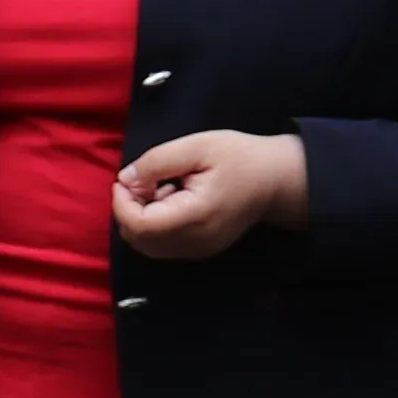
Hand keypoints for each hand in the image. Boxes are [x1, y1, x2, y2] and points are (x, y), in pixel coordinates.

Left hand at [115, 128, 309, 258]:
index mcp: (196, 216)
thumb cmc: (241, 158)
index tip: (124, 179)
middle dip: (129, 210)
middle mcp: (196, 242)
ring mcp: (199, 251)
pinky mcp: (200, 251)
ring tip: (163, 189)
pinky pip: (163, 246)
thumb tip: (125, 179)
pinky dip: (155, 225)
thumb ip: (157, 162)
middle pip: (139, 240)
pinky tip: (173, 201)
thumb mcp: (198, 146)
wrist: (276, 180)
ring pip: (148, 246)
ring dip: (142, 218)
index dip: (121, 204)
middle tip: (145, 181)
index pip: (140, 226)